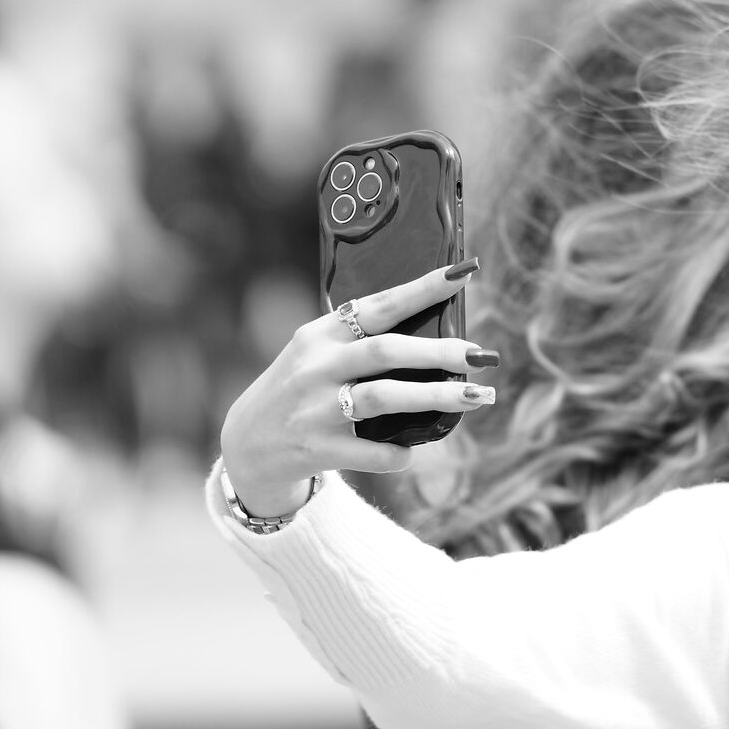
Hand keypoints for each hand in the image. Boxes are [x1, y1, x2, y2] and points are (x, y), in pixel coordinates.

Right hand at [218, 259, 496, 516]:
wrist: (247, 444)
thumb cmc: (301, 390)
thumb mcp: (316, 354)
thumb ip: (361, 342)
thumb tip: (438, 335)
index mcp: (320, 334)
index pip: (377, 305)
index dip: (421, 290)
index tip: (462, 275)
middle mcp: (316, 367)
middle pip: (385, 351)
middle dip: (438, 352)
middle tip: (482, 355)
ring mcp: (315, 409)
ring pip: (383, 398)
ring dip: (435, 397)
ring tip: (476, 396)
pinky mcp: (317, 448)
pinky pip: (370, 453)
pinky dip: (397, 453)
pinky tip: (413, 451)